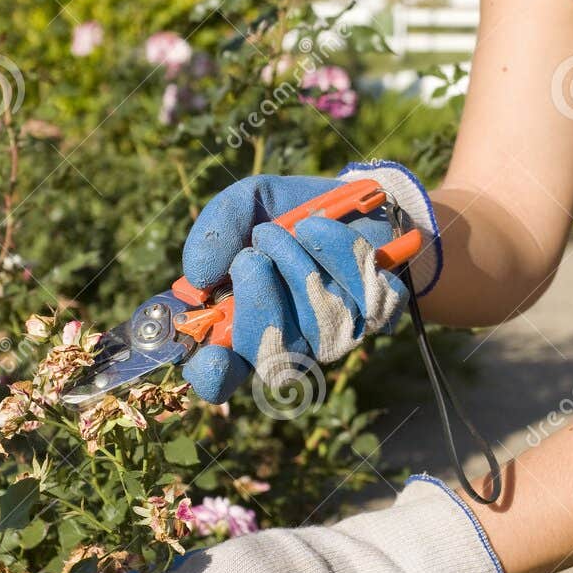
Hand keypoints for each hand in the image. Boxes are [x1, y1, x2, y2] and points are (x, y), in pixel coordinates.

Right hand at [179, 161, 442, 403]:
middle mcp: (289, 340)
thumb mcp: (246, 206)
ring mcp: (335, 334)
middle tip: (253, 257)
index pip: (222, 374)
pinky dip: (341, 254)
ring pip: (317, 324)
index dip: (214, 374)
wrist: (354, 198)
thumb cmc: (288, 212)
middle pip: (271, 358)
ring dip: (300, 267)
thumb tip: (196, 279)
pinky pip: (361, 297)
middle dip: (259, 304)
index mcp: (242, 324)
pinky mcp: (376, 316)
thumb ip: (215, 232)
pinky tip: (328, 230)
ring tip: (296, 227)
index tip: (211, 356)